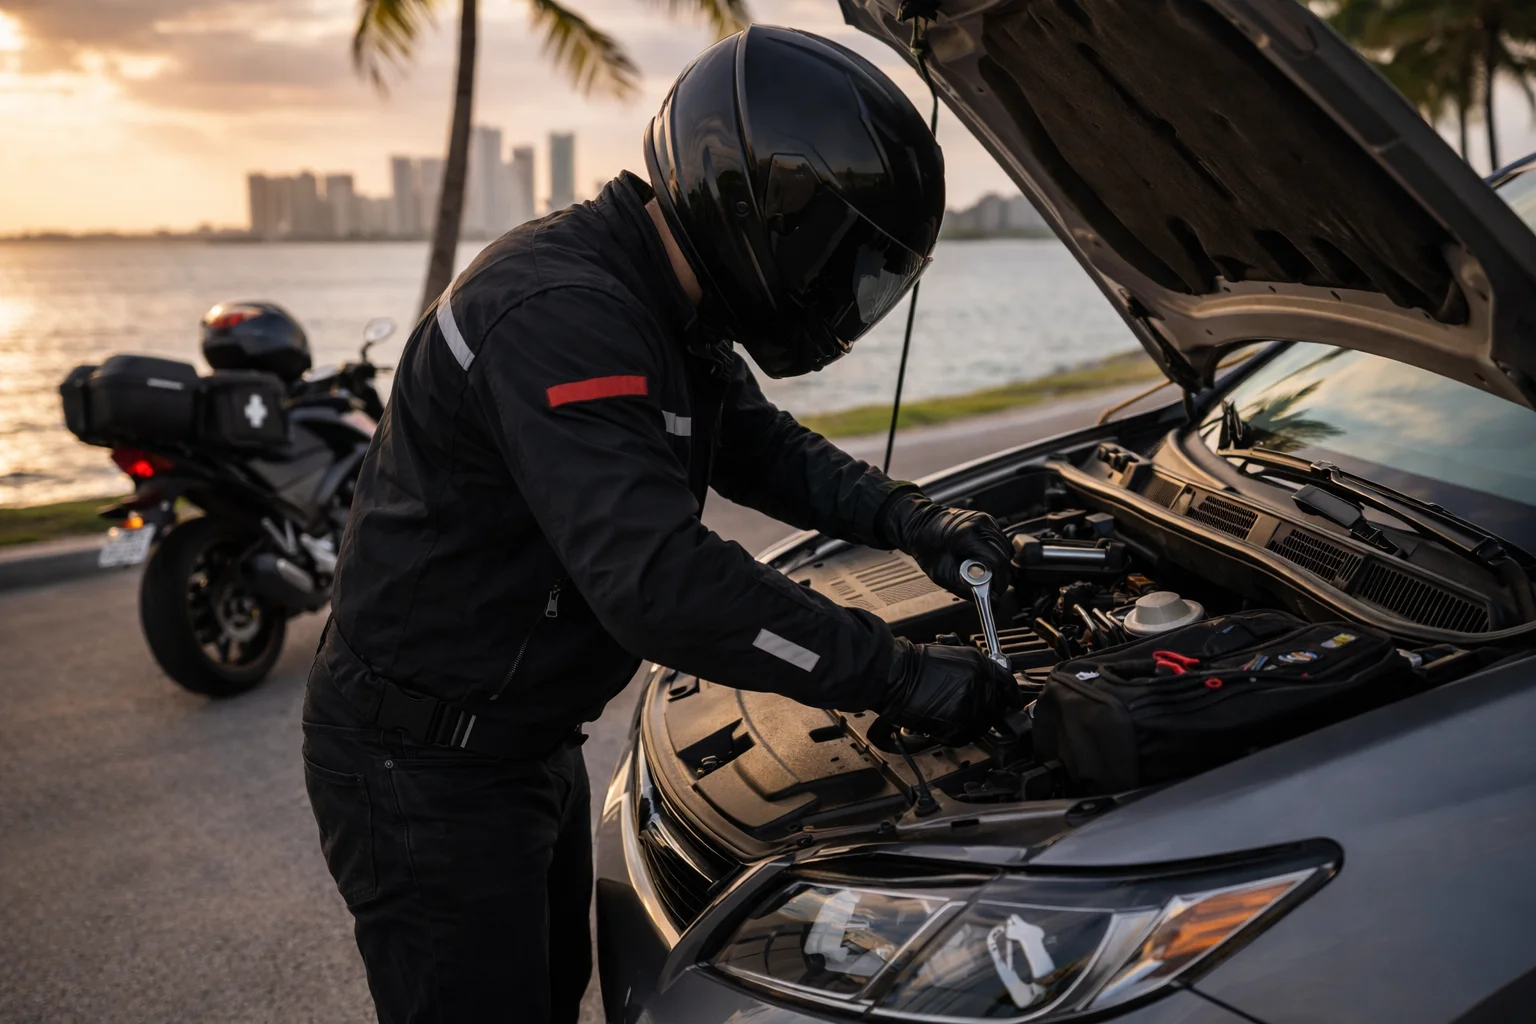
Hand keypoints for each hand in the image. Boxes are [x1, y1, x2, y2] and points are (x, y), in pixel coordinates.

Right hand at [877, 640, 1021, 746]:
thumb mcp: (957, 657)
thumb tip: (988, 687)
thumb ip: (978, 672)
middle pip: (996, 708)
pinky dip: (956, 734)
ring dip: (969, 724)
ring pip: (982, 725)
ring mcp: (972, 707)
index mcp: (982, 667)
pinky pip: (966, 736)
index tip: (1012, 703)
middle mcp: (981, 686)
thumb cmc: (917, 665)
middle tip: (967, 710)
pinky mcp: (959, 725)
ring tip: (950, 715)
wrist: (898, 676)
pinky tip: (943, 722)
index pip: (1008, 685)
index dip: (1011, 696)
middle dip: (985, 710)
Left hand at [880, 494, 1012, 597]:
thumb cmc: (926, 547)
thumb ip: (967, 590)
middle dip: (998, 576)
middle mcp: (981, 524)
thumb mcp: (942, 575)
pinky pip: (1001, 543)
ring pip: (1005, 550)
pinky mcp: (988, 522)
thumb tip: (992, 601)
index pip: (997, 561)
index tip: (995, 594)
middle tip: (988, 588)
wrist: (920, 526)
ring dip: (997, 566)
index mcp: (968, 534)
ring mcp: (986, 520)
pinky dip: (995, 555)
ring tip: (981, 573)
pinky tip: (982, 561)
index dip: (999, 581)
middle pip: (1004, 556)